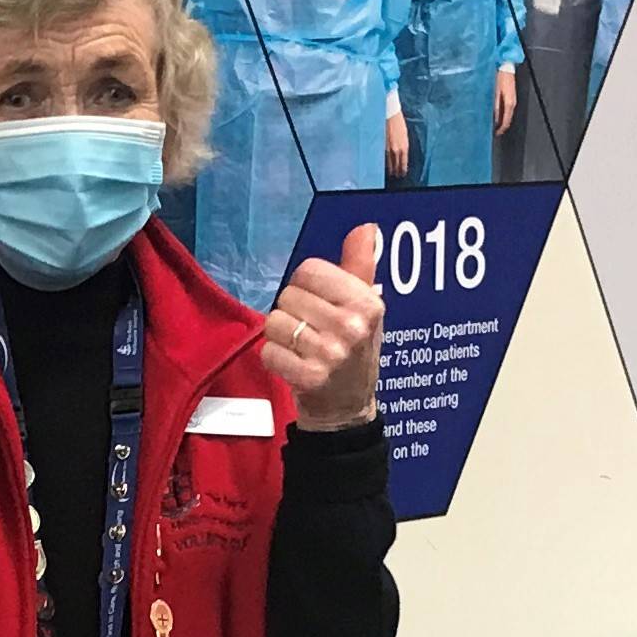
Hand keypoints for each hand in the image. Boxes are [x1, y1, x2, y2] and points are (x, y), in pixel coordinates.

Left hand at [265, 225, 386, 428]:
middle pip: (288, 295)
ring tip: (302, 349)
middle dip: (292, 312)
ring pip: (274, 322)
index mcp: (367, 302)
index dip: (305, 286)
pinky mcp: (309, 377)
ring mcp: (331, 353)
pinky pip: (268, 351)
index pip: (308, 270)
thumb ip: (360, 265)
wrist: (348, 408)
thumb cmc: (354, 351)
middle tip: (311, 332)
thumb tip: (365, 228)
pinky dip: (274, 359)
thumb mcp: (364, 307)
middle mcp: (352, 326)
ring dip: (281, 337)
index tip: (319, 305)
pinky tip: (294, 366)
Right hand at [383, 105, 412, 184]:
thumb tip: (402, 155)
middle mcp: (396, 150)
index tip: (402, 174)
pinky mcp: (380, 145)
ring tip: (390, 173)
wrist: (389, 114)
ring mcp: (387, 148)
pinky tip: (383, 164)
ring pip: (388, 163)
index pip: (403, 164)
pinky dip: (383, 161)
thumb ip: (403, 146)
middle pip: (396, 166)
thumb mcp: (404, 135)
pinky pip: (382, 157)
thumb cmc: (398, 122)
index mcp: (404, 147)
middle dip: (396, 171)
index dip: (403, 170)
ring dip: (390, 169)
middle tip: (397, 175)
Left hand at [494, 66, 518, 136]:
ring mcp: (513, 99)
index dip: (500, 129)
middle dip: (500, 126)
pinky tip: (496, 113)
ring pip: (507, 114)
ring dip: (501, 120)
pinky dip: (502, 113)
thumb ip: (494, 107)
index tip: (495, 133)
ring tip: (493, 123)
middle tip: (493, 130)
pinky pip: (507, 108)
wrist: (506, 67)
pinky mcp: (511, 96)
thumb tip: (493, 118)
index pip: (506, 121)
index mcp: (510, 104)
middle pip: (507, 119)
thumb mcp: (494, 94)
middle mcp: (513, 103)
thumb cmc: (500, 78)